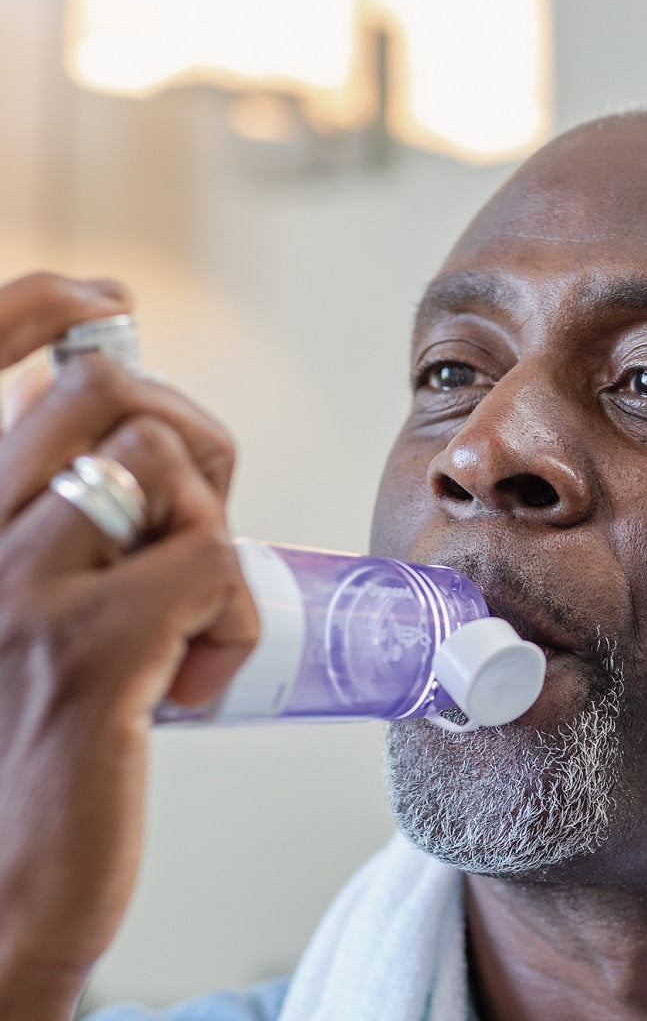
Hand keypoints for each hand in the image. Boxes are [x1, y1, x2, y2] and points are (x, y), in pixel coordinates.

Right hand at [0, 274, 258, 1016]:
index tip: (110, 306)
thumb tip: (132, 443)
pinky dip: (234, 611)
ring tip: (195, 607)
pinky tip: (200, 671)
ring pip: (163, 467)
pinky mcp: (85, 656)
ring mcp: (14, 592)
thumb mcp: (20, 603)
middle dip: (190, 435)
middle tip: (199, 516)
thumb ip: (50, 518)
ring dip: (213, 529)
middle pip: (104, 392)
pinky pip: (207, 562)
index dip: (43, 306)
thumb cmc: (30, 731)